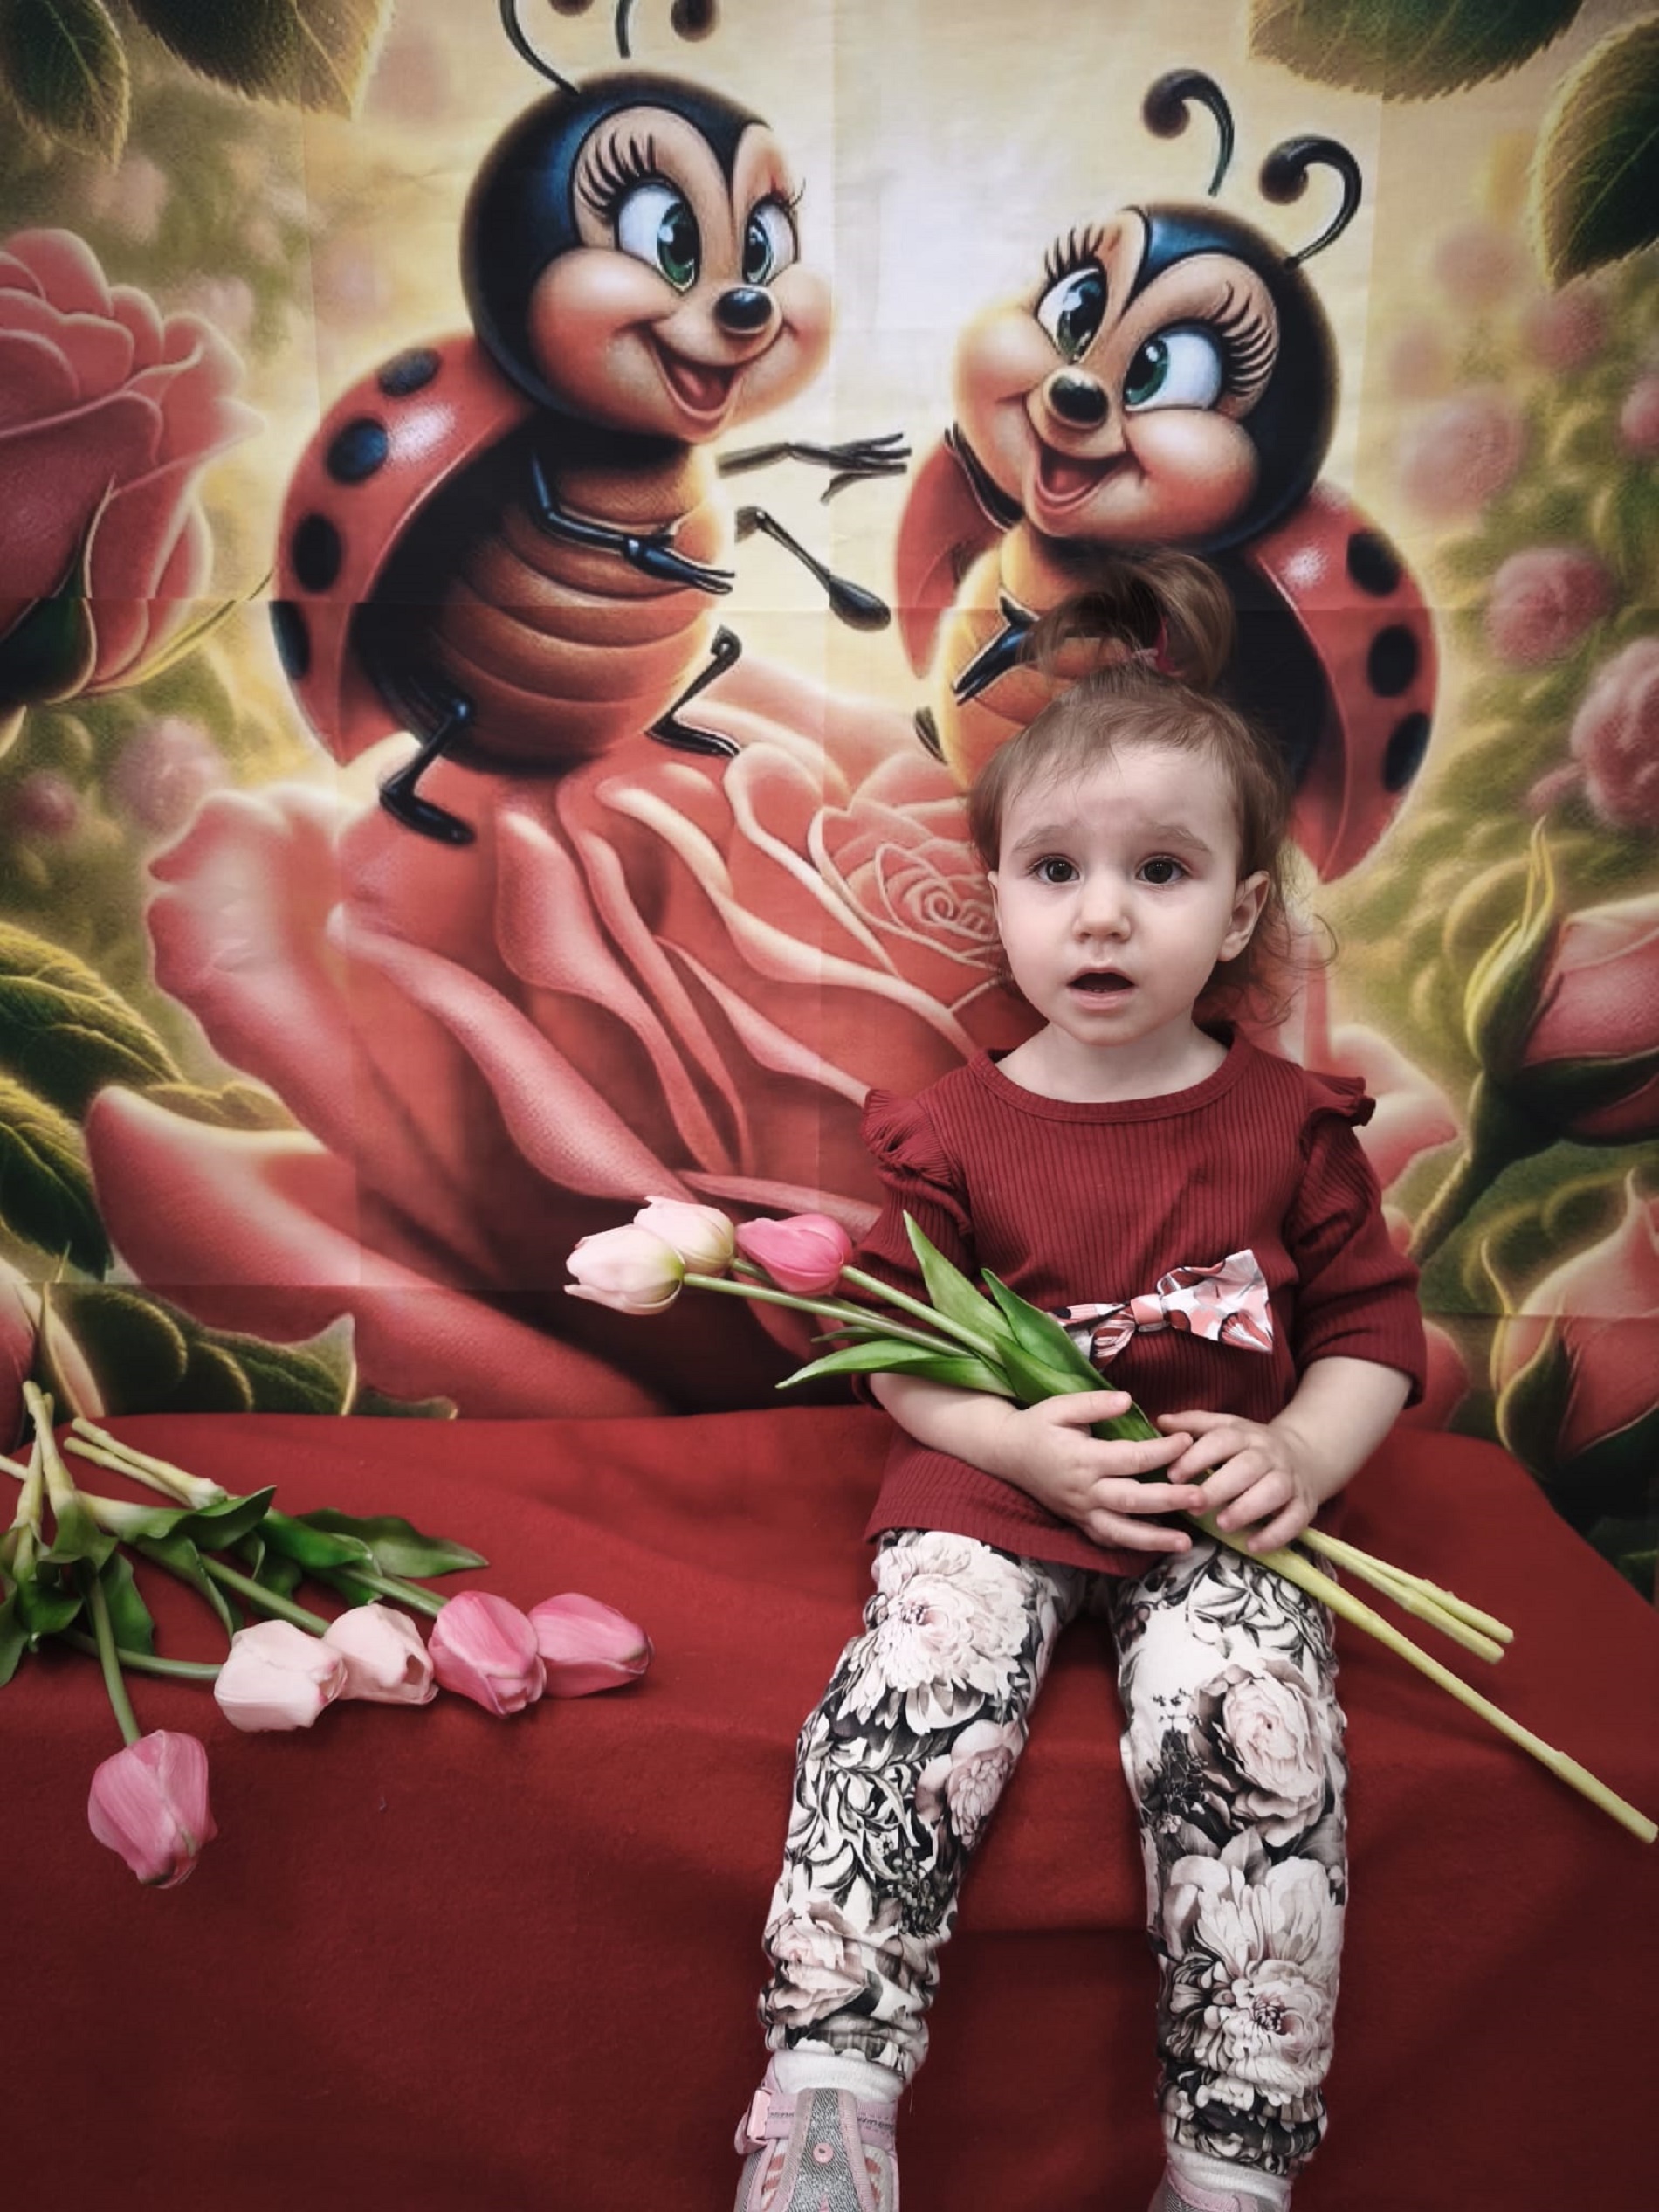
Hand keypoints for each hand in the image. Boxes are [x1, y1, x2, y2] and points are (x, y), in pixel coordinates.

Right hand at [994, 1391, 1202, 1554]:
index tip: (1188, 1439)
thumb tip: (1128, 1401)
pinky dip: (1132, 1546)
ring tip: (1185, 1543)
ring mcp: (1081, 1511)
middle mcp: (1084, 1489)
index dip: (1162, 1450)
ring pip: (1121, 1531)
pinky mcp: (1079, 1522)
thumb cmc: (1037, 1425)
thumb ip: (1094, 1404)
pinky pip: (1107, 1539)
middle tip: (1201, 1496)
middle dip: (1169, 1500)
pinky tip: (1158, 1547)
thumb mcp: (1060, 1406)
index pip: (1131, 1458)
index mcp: (1082, 1457)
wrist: (1005, 1453)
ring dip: (1155, 1539)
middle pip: (1132, 1499)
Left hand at [1157, 1409, 1321, 1552]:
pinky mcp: (1305, 1504)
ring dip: (1247, 1508)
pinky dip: (1275, 1534)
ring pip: (1273, 1490)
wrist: (1305, 1454)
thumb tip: (1161, 1421)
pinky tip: (1252, 1546)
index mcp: (1246, 1434)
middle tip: (1194, 1505)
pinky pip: (1295, 1519)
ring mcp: (1290, 1478)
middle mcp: (1269, 1454)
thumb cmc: (1252, 1446)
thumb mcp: (1227, 1428)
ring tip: (1222, 1525)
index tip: (1173, 1476)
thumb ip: (1194, 1424)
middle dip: (1219, 1487)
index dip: (1197, 1457)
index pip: (1222, 1440)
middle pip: (1247, 1467)